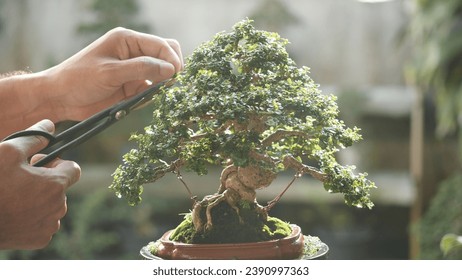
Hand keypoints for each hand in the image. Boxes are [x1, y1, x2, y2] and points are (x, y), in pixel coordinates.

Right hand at [0, 119, 80, 249]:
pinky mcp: (39, 240)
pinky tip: (15, 212)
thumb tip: (50, 126)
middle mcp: (58, 207)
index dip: (58, 163)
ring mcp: (49, 226)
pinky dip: (34, 217)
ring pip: (52, 206)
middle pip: (60, 188)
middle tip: (22, 179)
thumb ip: (34, 137)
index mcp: (55, 185)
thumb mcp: (8, 152)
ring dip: (40, 199)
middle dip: (46, 181)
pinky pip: (44, 224)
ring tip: (16, 196)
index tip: (40, 163)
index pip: (74, 169)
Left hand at [44, 27, 183, 120]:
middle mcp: (133, 53)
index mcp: (127, 40)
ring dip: (162, 85)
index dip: (172, 59)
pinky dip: (152, 97)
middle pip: (165, 56)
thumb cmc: (79, 78)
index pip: (160, 45)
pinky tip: (140, 101)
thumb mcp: (111, 72)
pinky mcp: (132, 87)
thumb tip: (171, 70)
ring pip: (161, 74)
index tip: (176, 75)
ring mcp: (134, 70)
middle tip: (170, 84)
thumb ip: (142, 69)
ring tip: (155, 94)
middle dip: (172, 69)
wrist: (60, 98)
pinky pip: (151, 90)